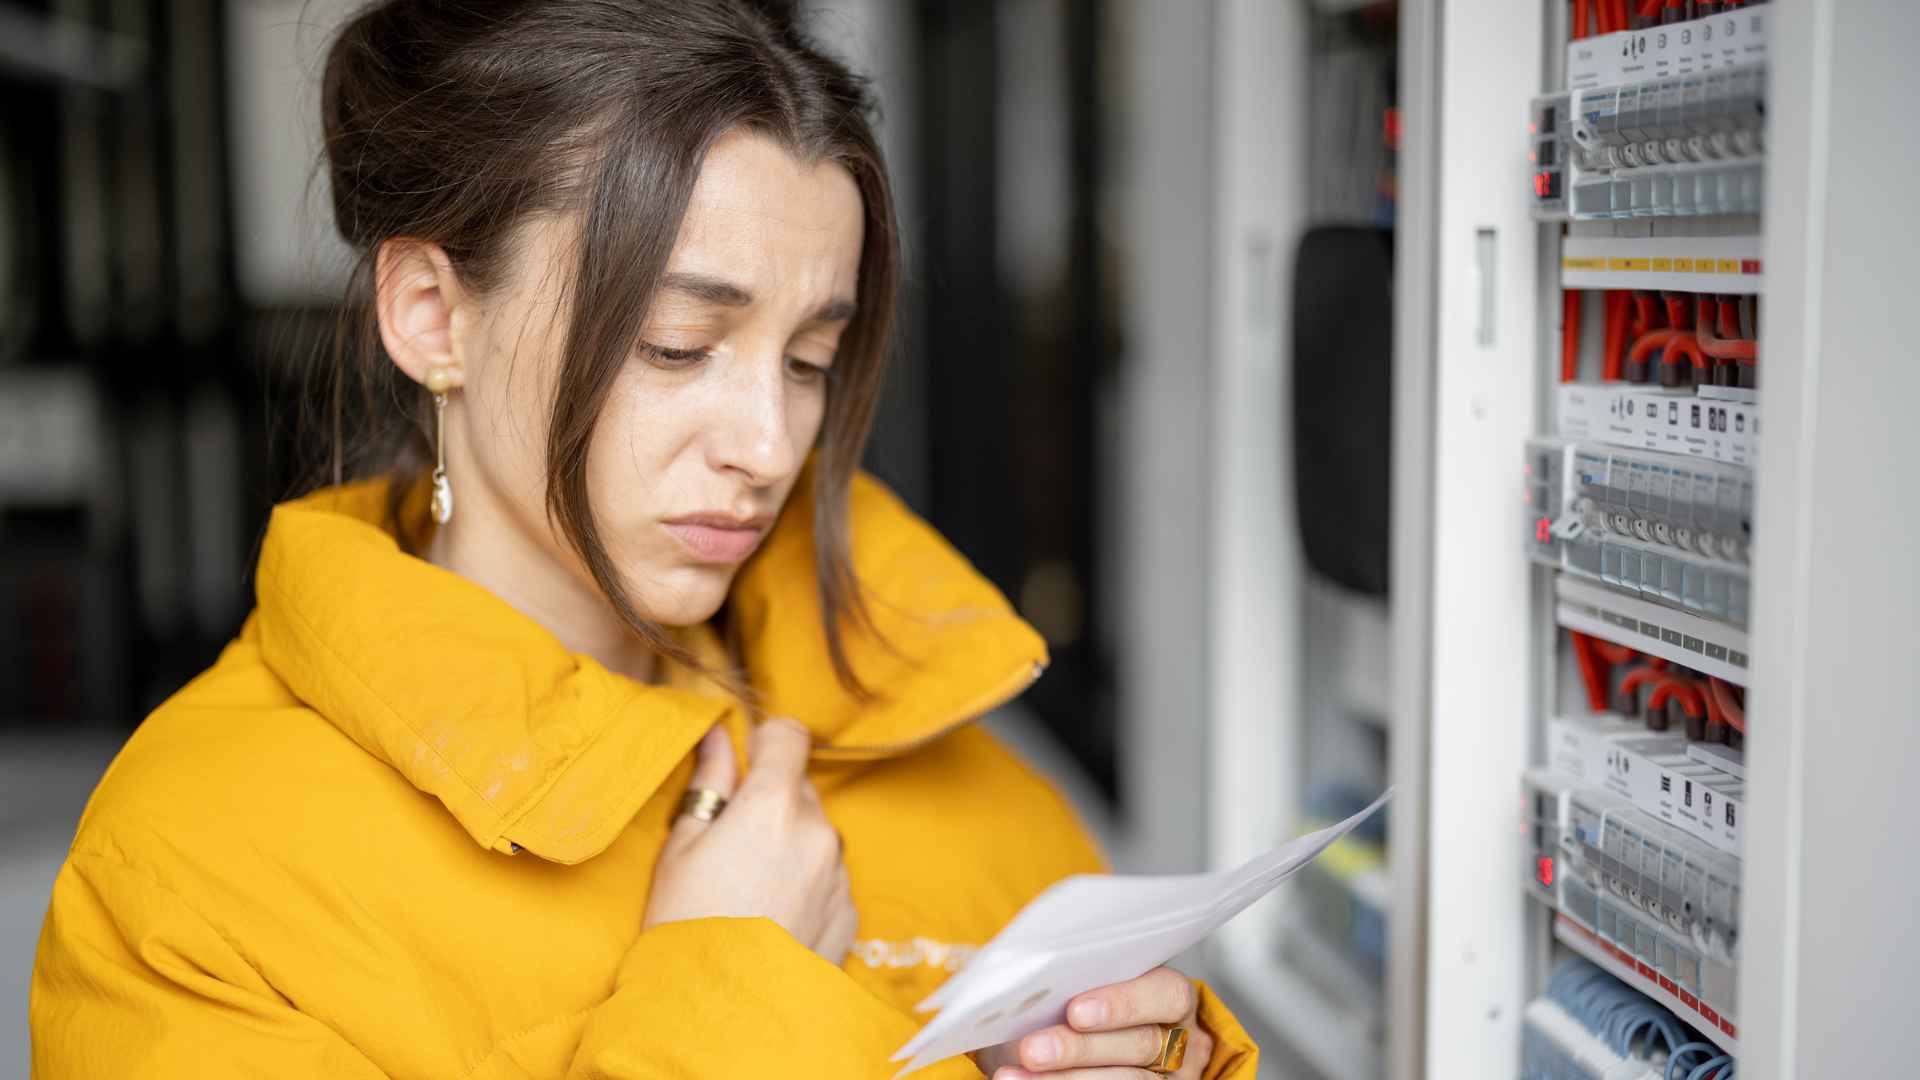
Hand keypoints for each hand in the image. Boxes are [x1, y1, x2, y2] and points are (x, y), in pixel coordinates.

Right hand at [642, 718, 858, 964]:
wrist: (720, 1016)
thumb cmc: (686, 927)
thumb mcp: (681, 848)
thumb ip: (709, 783)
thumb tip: (717, 736)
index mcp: (773, 805)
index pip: (789, 736)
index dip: (766, 741)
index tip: (746, 760)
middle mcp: (818, 831)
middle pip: (800, 788)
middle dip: (771, 801)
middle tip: (732, 842)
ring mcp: (839, 874)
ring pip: (816, 833)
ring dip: (791, 843)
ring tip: (750, 888)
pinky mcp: (849, 913)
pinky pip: (829, 877)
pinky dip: (807, 883)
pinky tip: (772, 914)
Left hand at [978, 966, 1212, 1078]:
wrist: (1075, 1035)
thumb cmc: (1080, 994)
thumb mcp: (1089, 977)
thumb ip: (1075, 972)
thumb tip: (1022, 972)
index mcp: (1171, 996)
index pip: (1166, 994)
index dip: (1123, 1003)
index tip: (1074, 1011)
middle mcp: (1176, 1040)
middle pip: (1140, 1045)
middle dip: (1081, 1049)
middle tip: (1032, 1049)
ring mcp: (1162, 1076)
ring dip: (1067, 1079)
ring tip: (1017, 1074)